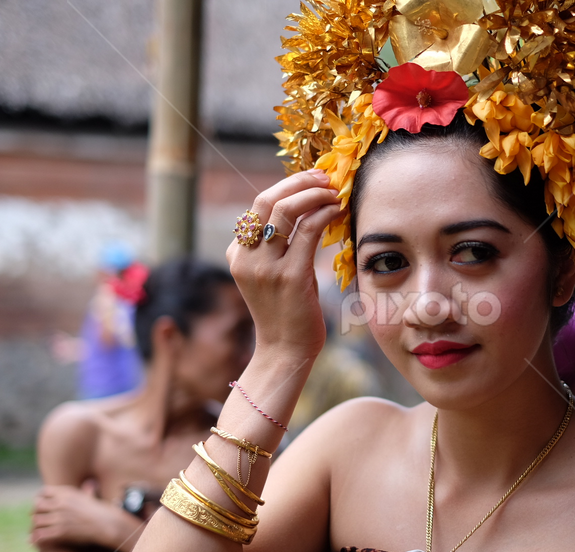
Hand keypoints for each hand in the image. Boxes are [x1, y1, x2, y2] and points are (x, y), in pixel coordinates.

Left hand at [30, 484, 140, 548]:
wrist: (106, 524)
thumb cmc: (100, 511)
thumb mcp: (90, 496)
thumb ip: (84, 490)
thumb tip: (89, 483)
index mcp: (67, 493)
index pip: (43, 491)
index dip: (40, 498)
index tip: (41, 504)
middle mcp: (60, 504)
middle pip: (37, 505)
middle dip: (36, 512)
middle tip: (38, 518)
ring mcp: (59, 518)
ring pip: (36, 520)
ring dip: (35, 526)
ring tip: (36, 530)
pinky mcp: (59, 532)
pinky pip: (39, 534)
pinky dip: (35, 539)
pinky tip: (35, 542)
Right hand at [226, 170, 341, 360]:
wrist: (284, 352)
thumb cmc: (286, 313)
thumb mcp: (272, 274)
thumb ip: (278, 245)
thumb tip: (304, 208)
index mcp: (237, 254)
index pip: (258, 205)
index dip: (287, 186)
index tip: (312, 179)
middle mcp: (246, 257)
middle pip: (266, 199)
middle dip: (298, 181)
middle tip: (324, 177)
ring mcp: (266, 267)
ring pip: (286, 210)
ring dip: (314, 193)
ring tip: (335, 192)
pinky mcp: (290, 277)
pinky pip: (309, 231)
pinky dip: (325, 214)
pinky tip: (337, 211)